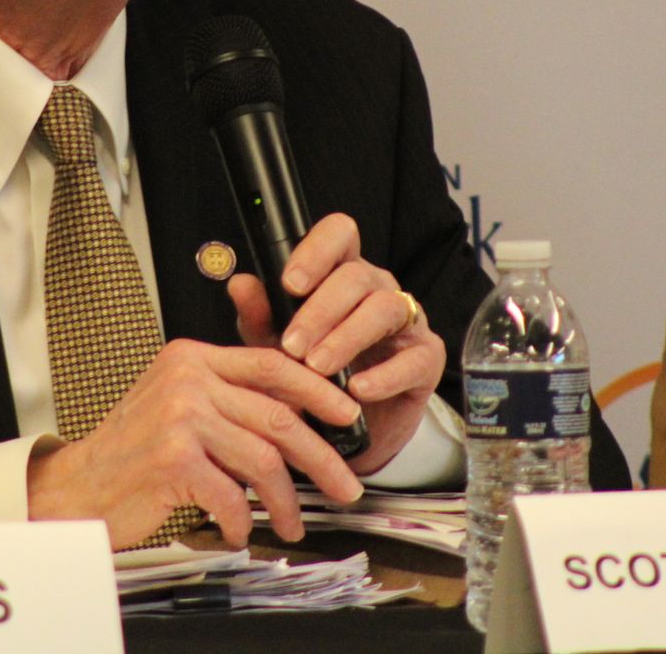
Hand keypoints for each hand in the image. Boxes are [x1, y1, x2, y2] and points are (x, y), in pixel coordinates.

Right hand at [26, 339, 366, 548]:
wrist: (79, 484)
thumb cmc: (132, 451)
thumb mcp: (179, 404)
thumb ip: (229, 399)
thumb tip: (299, 416)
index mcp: (193, 358)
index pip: (271, 364)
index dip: (318, 390)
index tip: (348, 416)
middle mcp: (188, 380)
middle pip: (279, 416)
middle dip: (321, 457)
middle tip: (345, 486)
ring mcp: (180, 416)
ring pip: (263, 459)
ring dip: (285, 501)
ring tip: (291, 523)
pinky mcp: (173, 458)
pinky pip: (231, 494)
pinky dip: (240, 520)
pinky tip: (237, 531)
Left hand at [228, 213, 445, 475]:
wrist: (341, 431)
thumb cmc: (308, 375)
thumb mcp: (274, 347)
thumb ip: (259, 315)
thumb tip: (239, 284)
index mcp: (340, 272)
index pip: (339, 235)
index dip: (317, 251)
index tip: (290, 284)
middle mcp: (377, 287)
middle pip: (357, 276)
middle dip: (320, 311)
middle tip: (292, 346)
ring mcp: (406, 321)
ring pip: (385, 308)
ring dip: (347, 337)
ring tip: (318, 368)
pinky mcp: (426, 359)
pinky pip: (415, 358)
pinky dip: (385, 375)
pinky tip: (357, 389)